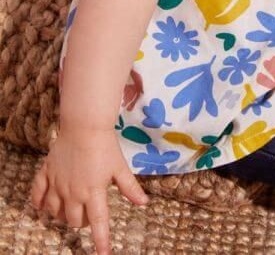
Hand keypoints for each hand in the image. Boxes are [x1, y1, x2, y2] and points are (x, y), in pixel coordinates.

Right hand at [29, 125, 148, 254]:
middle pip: (74, 220)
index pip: (99, 223)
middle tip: (90, 212)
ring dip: (63, 215)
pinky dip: (38, 203)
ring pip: (55, 212)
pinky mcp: (46, 174)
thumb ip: (130, 187)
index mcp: (94, 192)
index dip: (101, 241)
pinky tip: (43, 205)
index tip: (104, 254)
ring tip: (72, 207)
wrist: (84, 125)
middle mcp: (73, 193)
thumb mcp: (120, 167)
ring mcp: (57, 184)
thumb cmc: (105, 146)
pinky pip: (37, 194)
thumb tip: (144, 203)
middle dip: (83, 222)